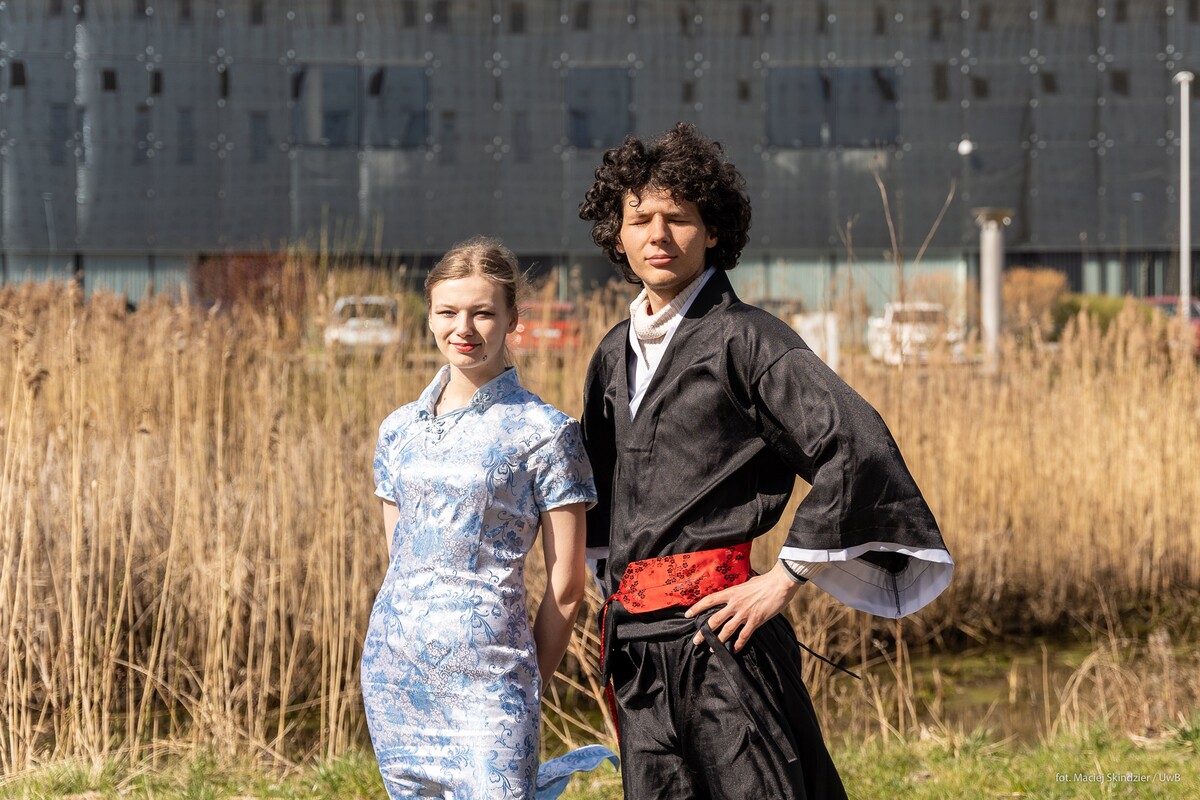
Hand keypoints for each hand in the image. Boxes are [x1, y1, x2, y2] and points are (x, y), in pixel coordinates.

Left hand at [684, 561, 800, 652]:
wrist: (780, 583)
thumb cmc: (764, 582)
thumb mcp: (746, 584)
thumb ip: (737, 592)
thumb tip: (732, 595)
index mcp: (731, 593)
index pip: (709, 600)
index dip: (697, 608)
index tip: (687, 615)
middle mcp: (735, 604)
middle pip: (714, 620)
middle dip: (703, 632)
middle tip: (696, 640)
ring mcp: (745, 613)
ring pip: (727, 630)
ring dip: (718, 641)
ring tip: (711, 649)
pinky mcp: (756, 621)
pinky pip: (744, 636)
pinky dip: (738, 645)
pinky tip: (734, 650)